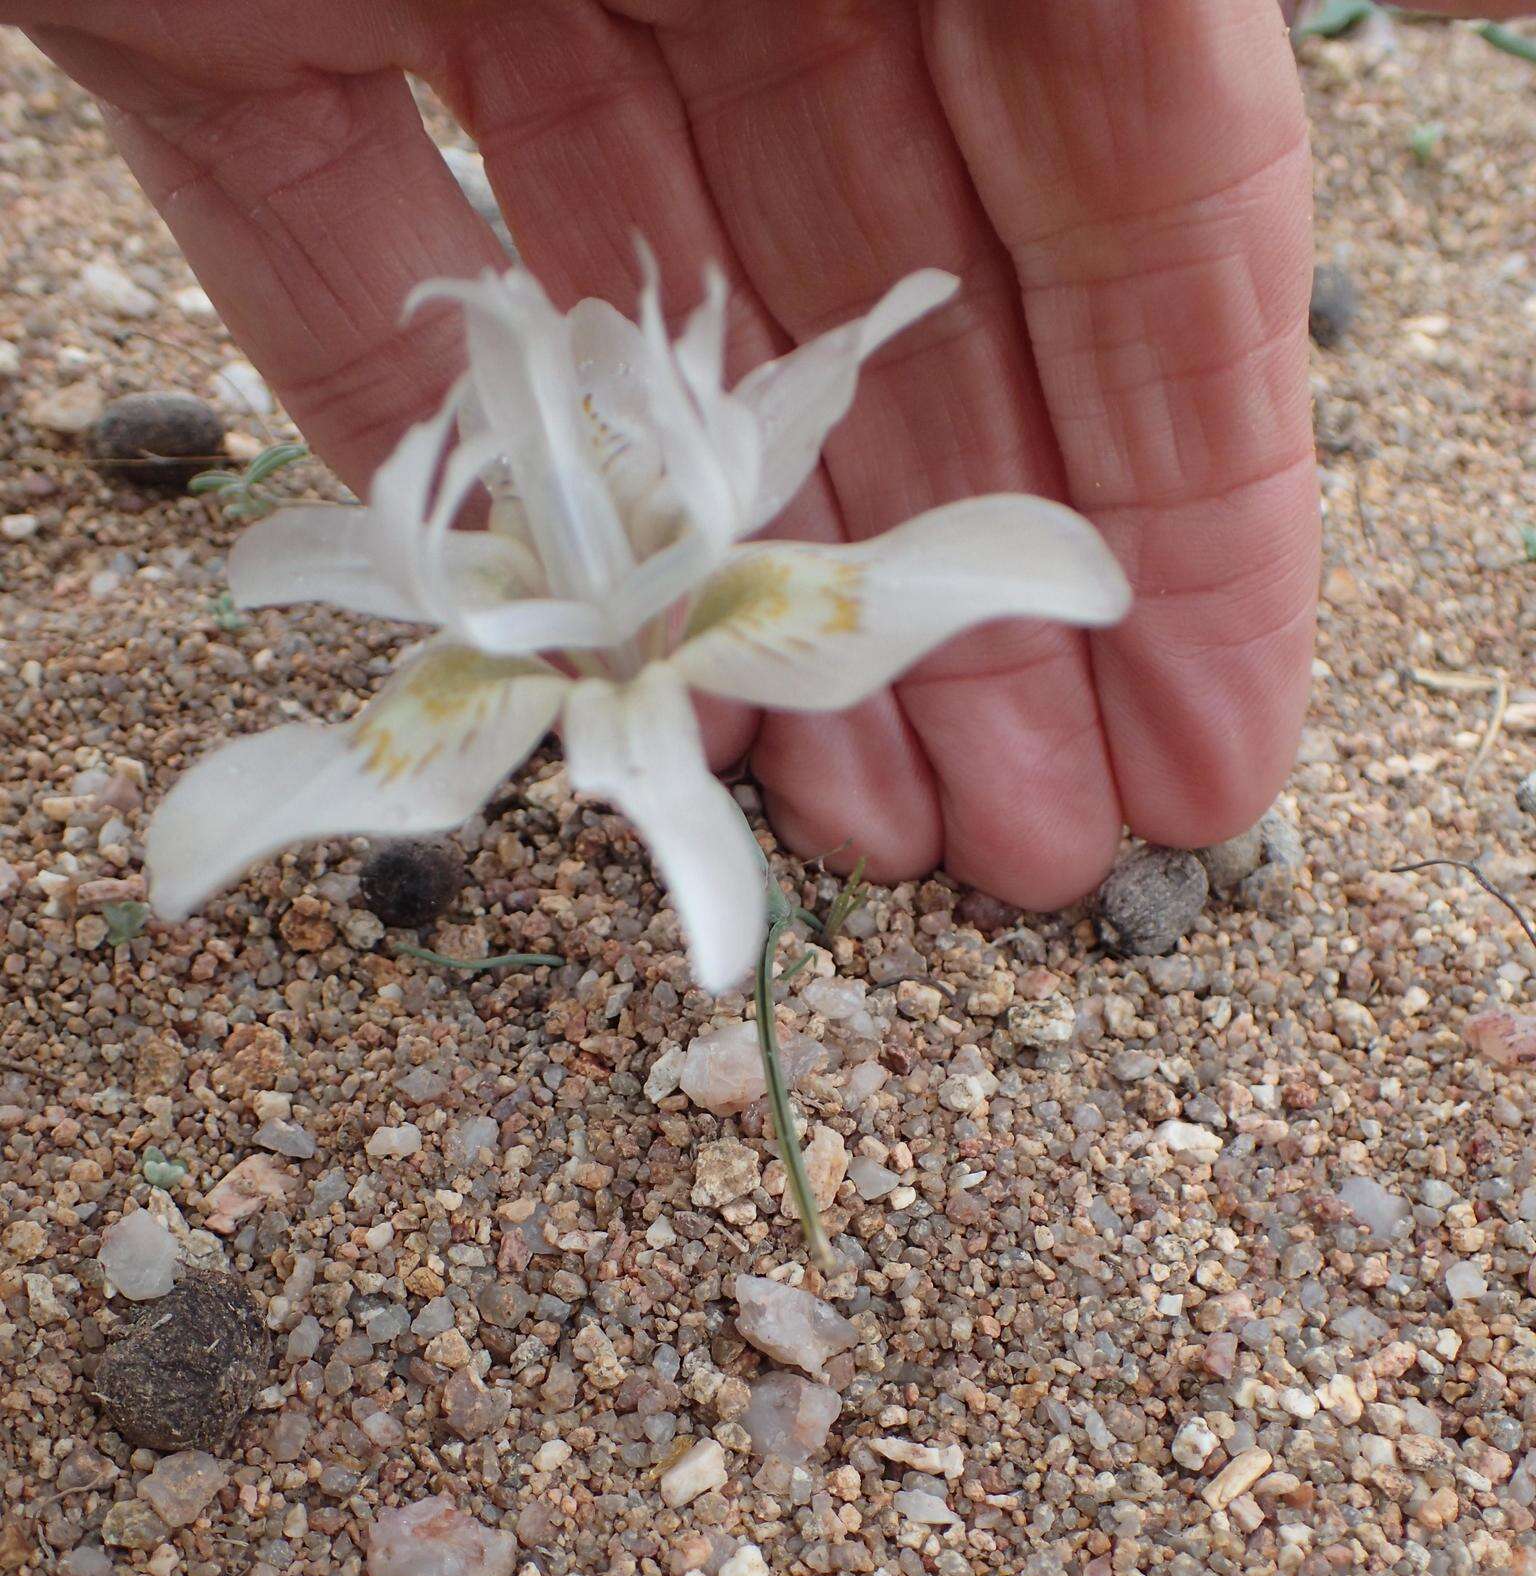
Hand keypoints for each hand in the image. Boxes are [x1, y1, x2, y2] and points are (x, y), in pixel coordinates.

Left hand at [14, 1, 1328, 904]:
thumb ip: (1148, 2)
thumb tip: (1510, 4)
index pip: (1151, 208)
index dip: (1199, 507)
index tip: (1217, 761)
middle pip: (913, 320)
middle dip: (980, 614)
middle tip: (1036, 863)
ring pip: (663, 334)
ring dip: (760, 598)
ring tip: (862, 833)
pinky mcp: (222, 2)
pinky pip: (355, 261)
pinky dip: (464, 458)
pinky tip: (589, 666)